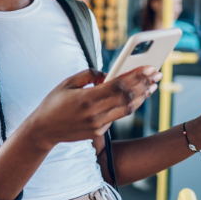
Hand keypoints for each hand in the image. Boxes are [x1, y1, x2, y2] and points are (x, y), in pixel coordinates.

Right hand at [27, 67, 162, 148]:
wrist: (43, 130)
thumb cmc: (53, 102)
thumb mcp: (67, 83)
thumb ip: (88, 75)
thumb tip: (108, 73)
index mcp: (86, 98)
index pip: (118, 85)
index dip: (136, 76)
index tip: (149, 67)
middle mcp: (95, 113)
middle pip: (127, 97)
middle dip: (144, 84)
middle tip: (157, 74)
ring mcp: (98, 125)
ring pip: (127, 109)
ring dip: (142, 96)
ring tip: (153, 86)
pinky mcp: (98, 132)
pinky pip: (117, 116)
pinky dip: (129, 105)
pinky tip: (137, 96)